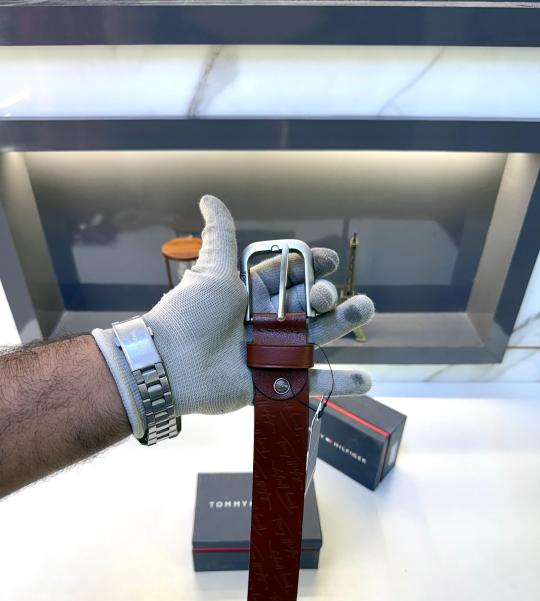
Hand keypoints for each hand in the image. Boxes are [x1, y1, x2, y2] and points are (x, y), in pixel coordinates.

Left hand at [93, 196, 373, 438]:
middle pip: (309, 304)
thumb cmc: (190, 314)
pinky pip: (314, 383)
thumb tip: (208, 198)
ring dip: (344, 323)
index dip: (312, 265)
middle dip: (328, 295)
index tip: (329, 260)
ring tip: (364, 309)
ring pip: (318, 336)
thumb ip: (221, 236)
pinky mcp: (276, 382)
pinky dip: (341, 384)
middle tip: (328, 295)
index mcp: (252, 293)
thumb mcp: (211, 271)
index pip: (291, 274)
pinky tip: (366, 379)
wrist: (172, 365)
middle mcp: (266, 321)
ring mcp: (273, 352)